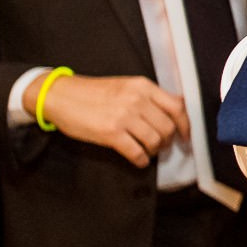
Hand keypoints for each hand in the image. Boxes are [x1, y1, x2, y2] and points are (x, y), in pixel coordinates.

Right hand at [39, 72, 188, 166]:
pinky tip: (139, 160)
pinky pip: (137, 152)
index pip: (177, 107)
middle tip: (161, 145)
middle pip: (168, 127)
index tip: (184, 136)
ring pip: (155, 141)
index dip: (185, 125)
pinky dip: (142, 160)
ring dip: (155, 150)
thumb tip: (173, 111)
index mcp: (143, 86)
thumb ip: (148, 96)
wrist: (61, 96)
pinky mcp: (111, 133)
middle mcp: (137, 100)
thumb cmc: (93, 92)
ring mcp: (124, 116)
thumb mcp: (125, 86)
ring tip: (148, 151)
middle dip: (168, 140)